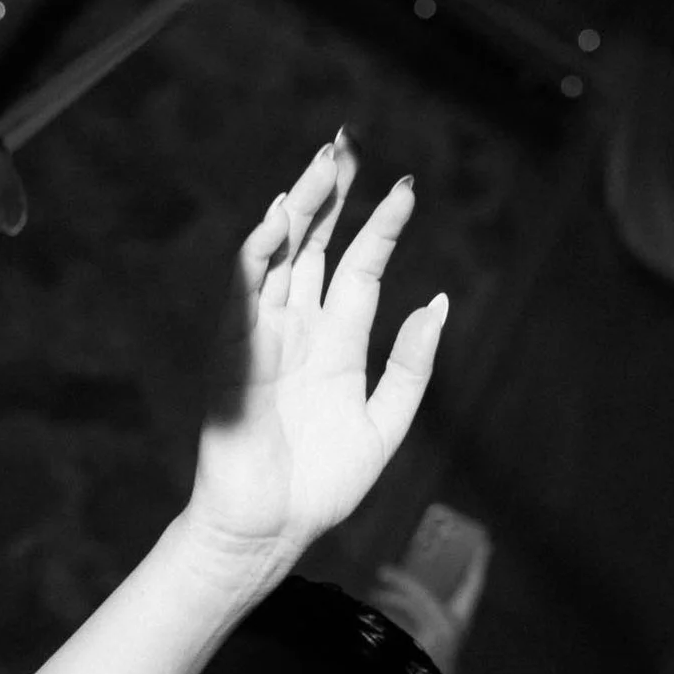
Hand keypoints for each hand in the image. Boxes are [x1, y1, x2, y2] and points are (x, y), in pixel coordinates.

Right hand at [187, 139, 445, 567]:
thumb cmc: (323, 486)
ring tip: (320, 165)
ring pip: (280, 256)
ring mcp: (264, 337)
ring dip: (297, 209)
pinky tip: (278, 219)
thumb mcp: (386, 423)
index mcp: (338, 343)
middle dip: (330, 194)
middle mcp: (299, 329)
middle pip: (314, 245)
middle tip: (346, 144)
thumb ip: (411, 365)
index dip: (382, 227)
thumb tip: (439, 302)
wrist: (272, 529)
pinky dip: (258, 254)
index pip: (360, 267)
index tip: (407, 186)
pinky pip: (243, 294)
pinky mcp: (234, 353)